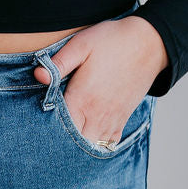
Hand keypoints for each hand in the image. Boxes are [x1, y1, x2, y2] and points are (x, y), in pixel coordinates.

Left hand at [34, 15, 168, 146]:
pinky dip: (96, 145)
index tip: (38, 127)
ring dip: (78, 146)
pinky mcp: (122, 120)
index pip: (58, 127)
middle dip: (60, 144)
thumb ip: (59, 62)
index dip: (46, 130)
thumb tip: (38, 75)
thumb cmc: (113, 41)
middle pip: (73, 144)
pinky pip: (107, 144)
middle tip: (49, 138)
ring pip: (90, 147)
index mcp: (82, 99)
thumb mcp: (82, 44)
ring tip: (67, 142)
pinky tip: (88, 138)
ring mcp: (111, 120)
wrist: (150, 43)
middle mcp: (96, 115)